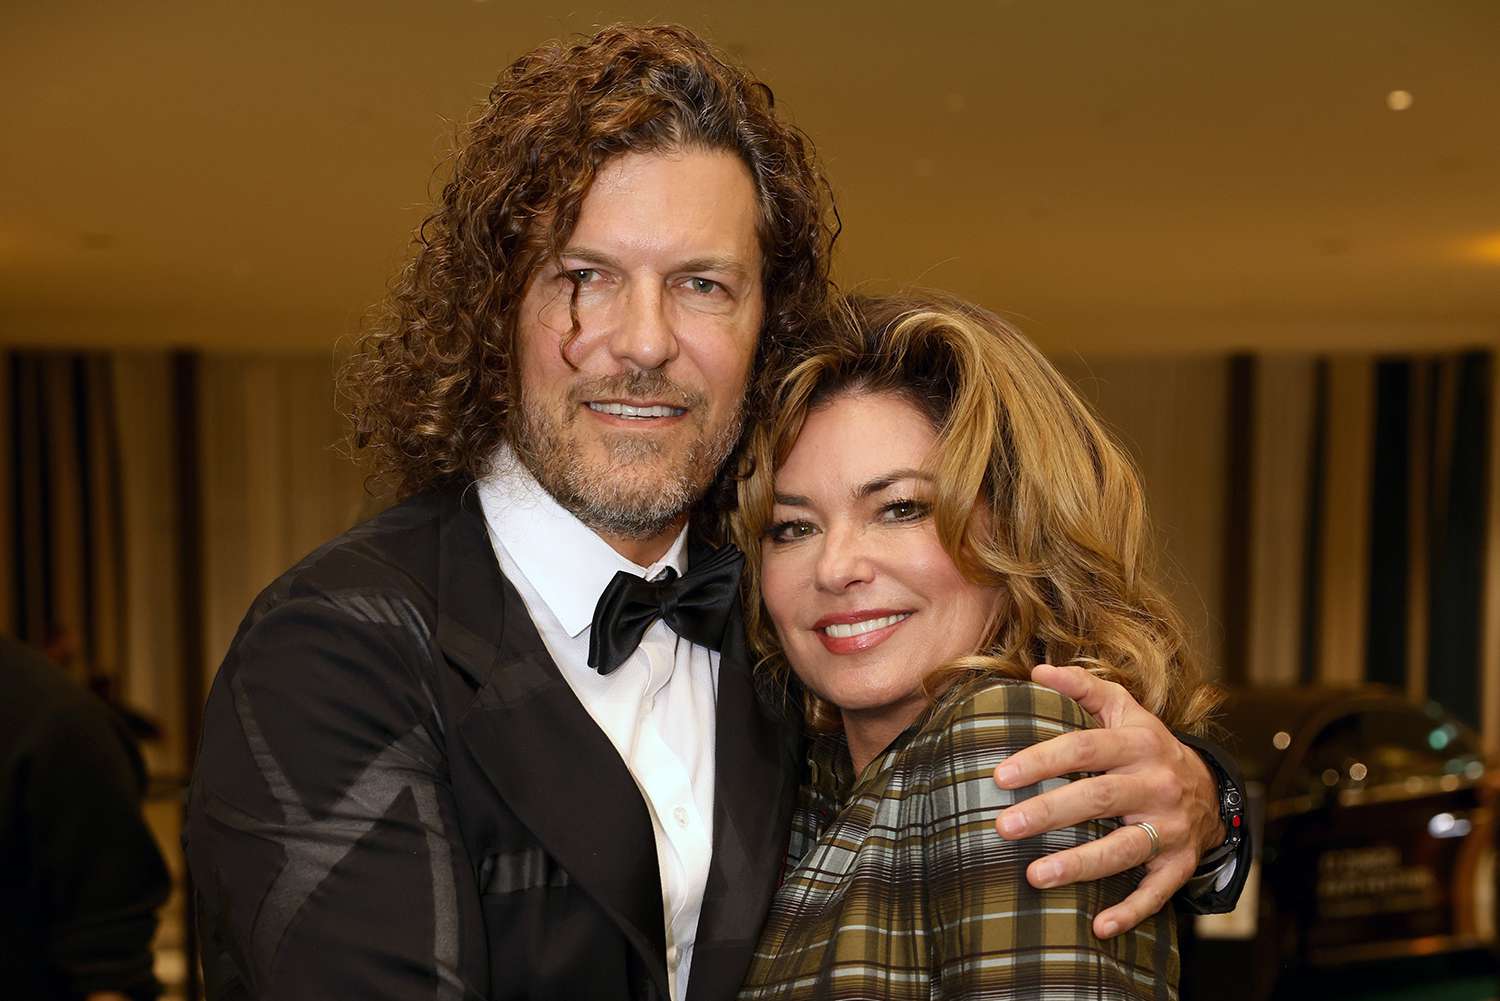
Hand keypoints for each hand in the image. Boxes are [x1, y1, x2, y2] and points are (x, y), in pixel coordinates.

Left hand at [993, 664, 1222, 937]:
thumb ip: (1083, 687)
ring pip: (1123, 849)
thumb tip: (1037, 671)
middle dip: (1048, 813)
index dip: (1041, 760)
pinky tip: (1098, 927)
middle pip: (1097, 798)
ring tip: (1035, 876)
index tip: (1000, 776)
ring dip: (1079, 865)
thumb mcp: (1124, 709)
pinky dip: (1130, 911)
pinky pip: (1156, 892)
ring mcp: (1171, 826)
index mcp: (1138, 743)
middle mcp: (1156, 783)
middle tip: (1002, 827)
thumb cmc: (1145, 746)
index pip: (1084, 748)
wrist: (1210, 788)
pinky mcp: (1179, 862)